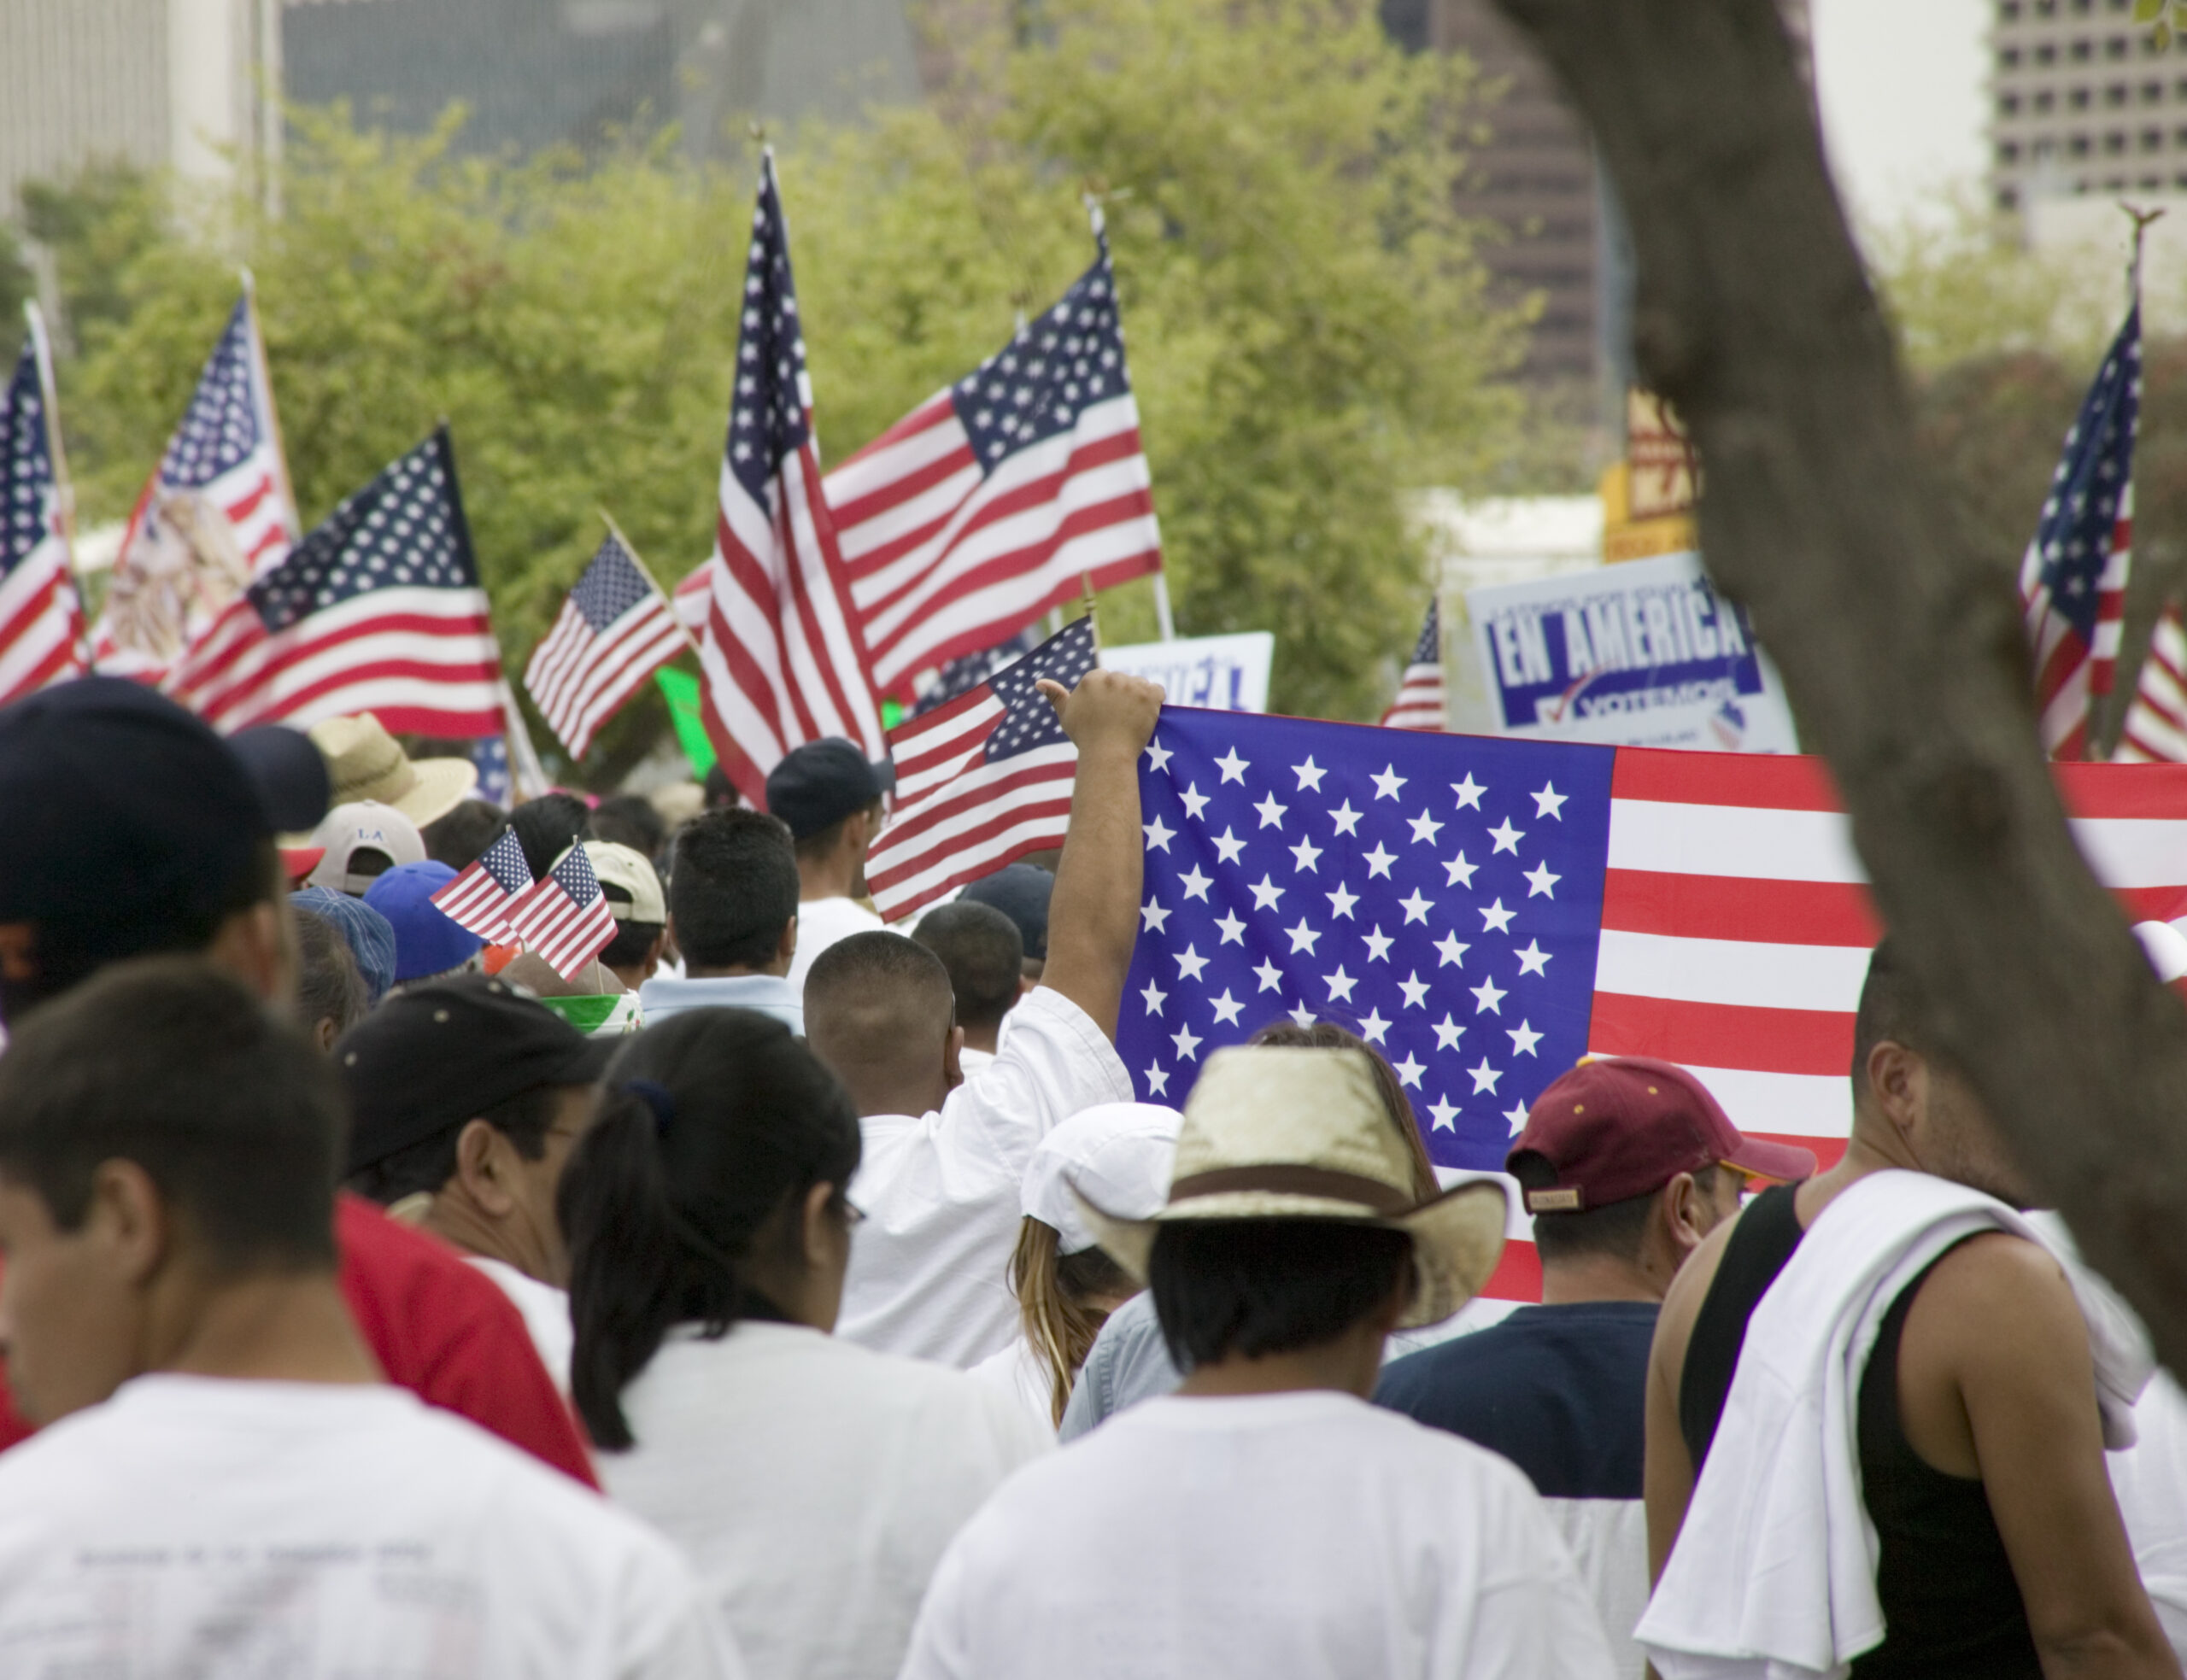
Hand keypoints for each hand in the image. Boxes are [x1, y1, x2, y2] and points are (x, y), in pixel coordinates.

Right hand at [1037, 668, 1163, 758]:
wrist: (1108, 756)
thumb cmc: (1086, 738)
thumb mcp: (1067, 715)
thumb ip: (1055, 696)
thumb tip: (1039, 683)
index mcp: (1092, 679)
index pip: (1104, 678)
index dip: (1107, 696)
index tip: (1106, 713)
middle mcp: (1112, 678)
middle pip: (1123, 680)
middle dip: (1123, 695)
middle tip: (1120, 719)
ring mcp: (1132, 686)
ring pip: (1141, 684)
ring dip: (1140, 698)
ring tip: (1132, 718)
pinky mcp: (1149, 695)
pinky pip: (1158, 691)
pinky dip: (1156, 702)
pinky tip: (1146, 715)